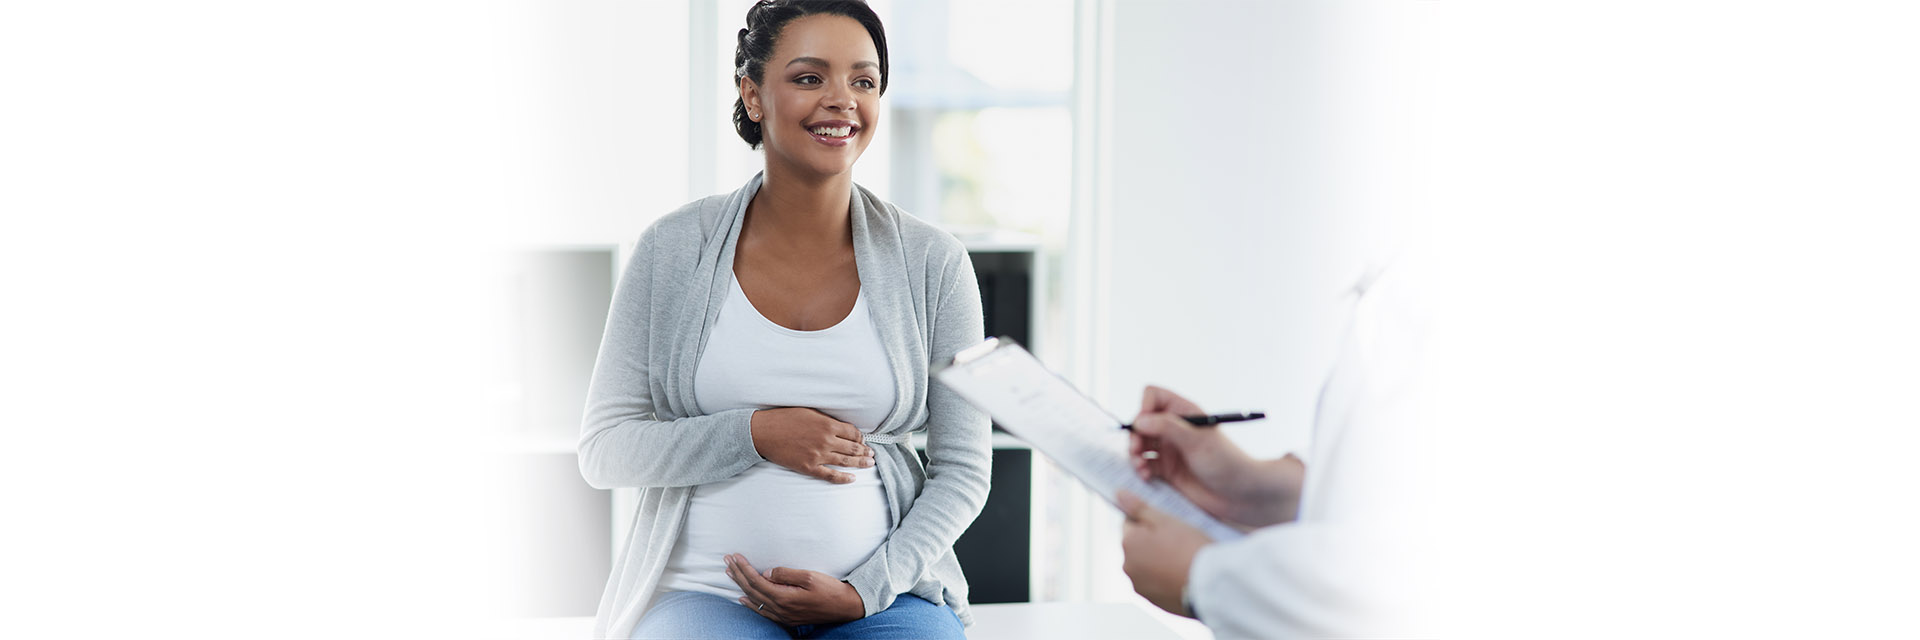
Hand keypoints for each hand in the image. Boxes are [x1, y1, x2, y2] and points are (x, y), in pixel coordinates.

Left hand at [725, 553, 864, 625]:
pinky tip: (744, 599)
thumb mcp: (809, 576)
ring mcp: (783, 615)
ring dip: (741, 586)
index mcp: (783, 597)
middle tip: (727, 561)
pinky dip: (751, 603)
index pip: (756, 580)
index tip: (735, 556)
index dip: (743, 568)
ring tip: (730, 574)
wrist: (845, 607)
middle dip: (738, 574)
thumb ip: (785, 574)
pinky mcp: (787, 617)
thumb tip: (766, 572)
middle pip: (752, 590)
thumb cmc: (830, 590)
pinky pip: (763, 611)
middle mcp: (780, 609)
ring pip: (755, 600)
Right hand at [750, 408, 873, 483]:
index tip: (863, 440)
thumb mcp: (809, 412)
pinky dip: (843, 478)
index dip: (861, 437)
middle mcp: (826, 440)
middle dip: (865, 451)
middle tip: (872, 454)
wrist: (764, 432)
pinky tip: (852, 479)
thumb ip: (826, 420)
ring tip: (870, 463)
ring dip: (860, 463)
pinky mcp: (809, 467)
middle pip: (853, 448)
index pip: (853, 432)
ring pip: (845, 461)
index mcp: (827, 424)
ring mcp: (818, 455)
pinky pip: (830, 475)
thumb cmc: (784, 418)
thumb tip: (840, 427)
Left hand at [1118, 490, 1210, 617]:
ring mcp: (1140, 586)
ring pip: (1146, 565)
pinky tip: (1182, 574)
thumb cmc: (1189, 549)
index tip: (1167, 524)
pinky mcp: (1154, 601)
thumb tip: (1119, 494)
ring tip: (1183, 559)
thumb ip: (1139, 507)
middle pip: (1137, 546)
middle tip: (1179, 541)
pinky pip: (1156, 583)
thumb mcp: (1165, 520)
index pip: (1130, 523)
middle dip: (1153, 542)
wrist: (1210, 585)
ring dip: (1158, 561)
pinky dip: (1165, 578)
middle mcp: (1128, 567)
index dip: (1149, 521)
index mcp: (1127, 543)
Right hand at [1130, 386, 1302, 528]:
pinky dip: (1140, 469)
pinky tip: (1146, 477)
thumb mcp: (1197, 441)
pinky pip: (1144, 465)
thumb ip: (1168, 427)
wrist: (1240, 495)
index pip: (1154, 396)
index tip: (1143, 425)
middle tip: (1136, 451)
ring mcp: (1170, 449)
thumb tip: (1140, 420)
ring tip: (1140, 467)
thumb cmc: (1226, 463)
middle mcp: (1174, 428)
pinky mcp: (1167, 470)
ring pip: (1139, 444)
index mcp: (1185, 412)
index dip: (1144, 407)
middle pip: (1141, 422)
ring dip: (1135, 454)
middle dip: (1135, 435)